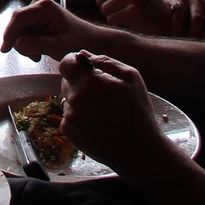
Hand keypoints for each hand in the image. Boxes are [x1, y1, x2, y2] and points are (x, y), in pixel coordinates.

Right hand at [0, 0, 99, 61]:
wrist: (89, 41)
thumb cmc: (78, 41)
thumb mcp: (60, 46)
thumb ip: (39, 44)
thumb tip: (17, 44)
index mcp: (43, 7)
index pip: (19, 17)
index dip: (9, 33)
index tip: (5, 49)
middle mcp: (37, 6)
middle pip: (17, 25)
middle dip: (21, 43)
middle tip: (34, 56)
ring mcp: (35, 13)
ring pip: (18, 32)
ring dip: (25, 46)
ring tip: (39, 54)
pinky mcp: (35, 21)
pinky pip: (22, 34)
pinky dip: (28, 45)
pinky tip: (39, 51)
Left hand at [59, 51, 166, 172]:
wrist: (139, 150)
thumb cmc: (138, 112)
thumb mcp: (131, 77)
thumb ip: (106, 61)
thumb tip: (85, 55)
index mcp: (88, 83)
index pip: (65, 63)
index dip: (74, 63)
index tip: (84, 68)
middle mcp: (74, 100)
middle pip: (67, 82)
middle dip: (80, 83)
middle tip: (101, 93)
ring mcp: (69, 117)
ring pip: (68, 99)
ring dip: (80, 101)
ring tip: (102, 112)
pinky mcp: (68, 132)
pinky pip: (68, 116)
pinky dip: (79, 117)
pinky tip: (97, 123)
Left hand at [92, 0, 204, 39]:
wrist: (170, 27)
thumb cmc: (148, 14)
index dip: (105, 0)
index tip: (121, 7)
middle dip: (108, 10)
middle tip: (126, 15)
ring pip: (104, 9)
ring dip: (114, 18)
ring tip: (130, 20)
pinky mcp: (133, 11)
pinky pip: (111, 20)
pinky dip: (119, 26)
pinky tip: (133, 25)